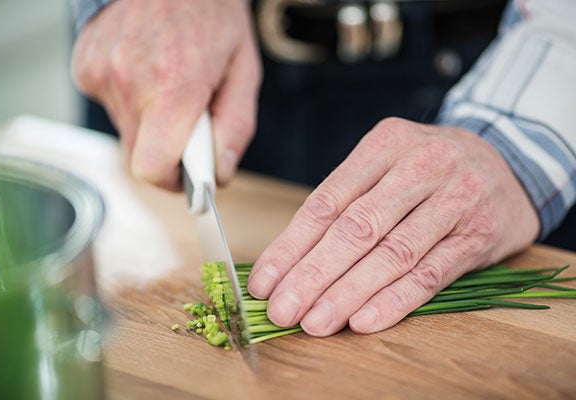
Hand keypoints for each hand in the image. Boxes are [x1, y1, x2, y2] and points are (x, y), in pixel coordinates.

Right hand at [71, 0, 260, 189]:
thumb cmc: (212, 16)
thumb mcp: (243, 70)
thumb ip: (235, 127)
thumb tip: (221, 175)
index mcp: (175, 85)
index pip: (153, 168)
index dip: (173, 182)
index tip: (188, 176)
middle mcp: (130, 81)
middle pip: (139, 156)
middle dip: (167, 150)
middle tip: (187, 120)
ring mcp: (100, 72)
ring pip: (126, 132)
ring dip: (150, 122)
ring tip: (167, 84)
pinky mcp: (85, 68)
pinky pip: (111, 107)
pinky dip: (131, 100)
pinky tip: (146, 71)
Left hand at [247, 117, 538, 335]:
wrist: (507, 162)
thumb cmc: (428, 169)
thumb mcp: (387, 163)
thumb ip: (346, 202)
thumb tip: (290, 260)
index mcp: (385, 144)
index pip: (327, 201)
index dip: (291, 245)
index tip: (264, 282)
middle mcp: (422, 165)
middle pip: (357, 228)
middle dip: (313, 274)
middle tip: (282, 310)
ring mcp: (455, 198)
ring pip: (392, 253)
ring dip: (348, 293)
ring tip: (315, 323)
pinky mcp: (480, 234)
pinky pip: (432, 272)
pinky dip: (396, 299)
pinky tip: (364, 321)